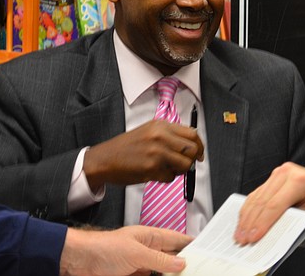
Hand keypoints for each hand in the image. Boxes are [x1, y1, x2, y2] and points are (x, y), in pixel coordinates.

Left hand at [60, 225, 191, 275]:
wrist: (77, 262)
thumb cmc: (102, 248)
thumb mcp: (136, 253)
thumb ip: (160, 260)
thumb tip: (181, 263)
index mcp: (150, 237)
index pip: (177, 240)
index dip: (191, 244)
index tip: (206, 250)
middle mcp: (147, 250)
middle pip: (171, 258)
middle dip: (185, 263)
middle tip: (201, 269)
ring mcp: (139, 266)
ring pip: (162, 272)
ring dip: (173, 275)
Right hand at [84, 120, 204, 189]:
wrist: (104, 159)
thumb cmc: (125, 148)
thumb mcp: (149, 132)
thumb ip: (169, 135)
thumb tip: (191, 145)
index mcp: (161, 125)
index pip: (192, 133)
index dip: (199, 145)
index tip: (199, 153)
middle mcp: (160, 136)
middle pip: (193, 149)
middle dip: (192, 159)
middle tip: (185, 164)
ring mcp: (157, 152)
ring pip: (185, 164)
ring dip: (180, 170)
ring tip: (167, 169)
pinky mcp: (152, 168)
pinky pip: (171, 177)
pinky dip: (166, 178)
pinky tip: (155, 174)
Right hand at [235, 162, 304, 244]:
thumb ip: (291, 224)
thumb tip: (269, 235)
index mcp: (299, 181)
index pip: (274, 205)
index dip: (262, 224)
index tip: (253, 238)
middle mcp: (287, 173)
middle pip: (262, 201)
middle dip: (250, 223)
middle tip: (242, 239)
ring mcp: (279, 173)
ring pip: (256, 197)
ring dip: (247, 217)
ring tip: (240, 233)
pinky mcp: (274, 177)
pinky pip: (258, 193)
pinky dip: (250, 208)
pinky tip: (244, 220)